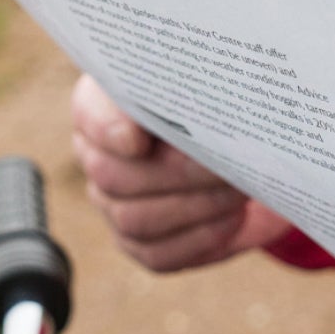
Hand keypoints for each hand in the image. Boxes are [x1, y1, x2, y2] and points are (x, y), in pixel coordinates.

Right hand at [70, 75, 290, 270]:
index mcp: (107, 101)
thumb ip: (201, 84)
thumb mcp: (214, 80)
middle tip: (227, 164)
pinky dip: (200, 239)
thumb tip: (216, 105)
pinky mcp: (140, 243)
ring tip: (238, 190)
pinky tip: (232, 219)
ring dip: (196, 207)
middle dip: (178, 173)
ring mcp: (113, 204)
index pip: (89, 112)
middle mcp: (99, 155)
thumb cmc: (220, 103)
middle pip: (113, 176)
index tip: (137, 138)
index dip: (108, 128)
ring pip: (135, 220)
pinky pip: (159, 254)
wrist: (244, 148)